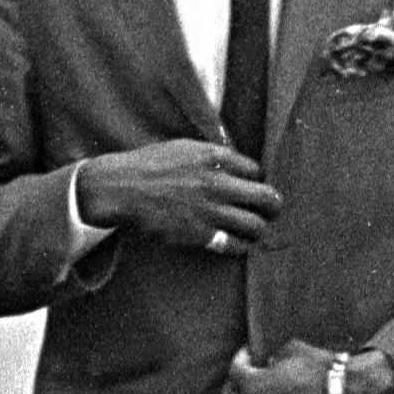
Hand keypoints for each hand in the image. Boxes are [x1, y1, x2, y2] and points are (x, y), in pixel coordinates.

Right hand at [79, 139, 281, 254]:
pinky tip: (240, 244)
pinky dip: (242, 246)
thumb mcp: (183, 147)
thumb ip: (212, 155)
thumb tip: (236, 160)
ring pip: (256, 224)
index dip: (257, 180)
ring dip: (260, 228)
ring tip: (257, 229)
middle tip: (272, 210)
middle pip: (267, 198)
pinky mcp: (199, 233)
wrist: (120, 188)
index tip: (253, 187)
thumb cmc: (149, 165)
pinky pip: (234, 244)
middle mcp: (217, 183)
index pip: (257, 171)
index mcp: (215, 158)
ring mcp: (209, 210)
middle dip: (274, 206)